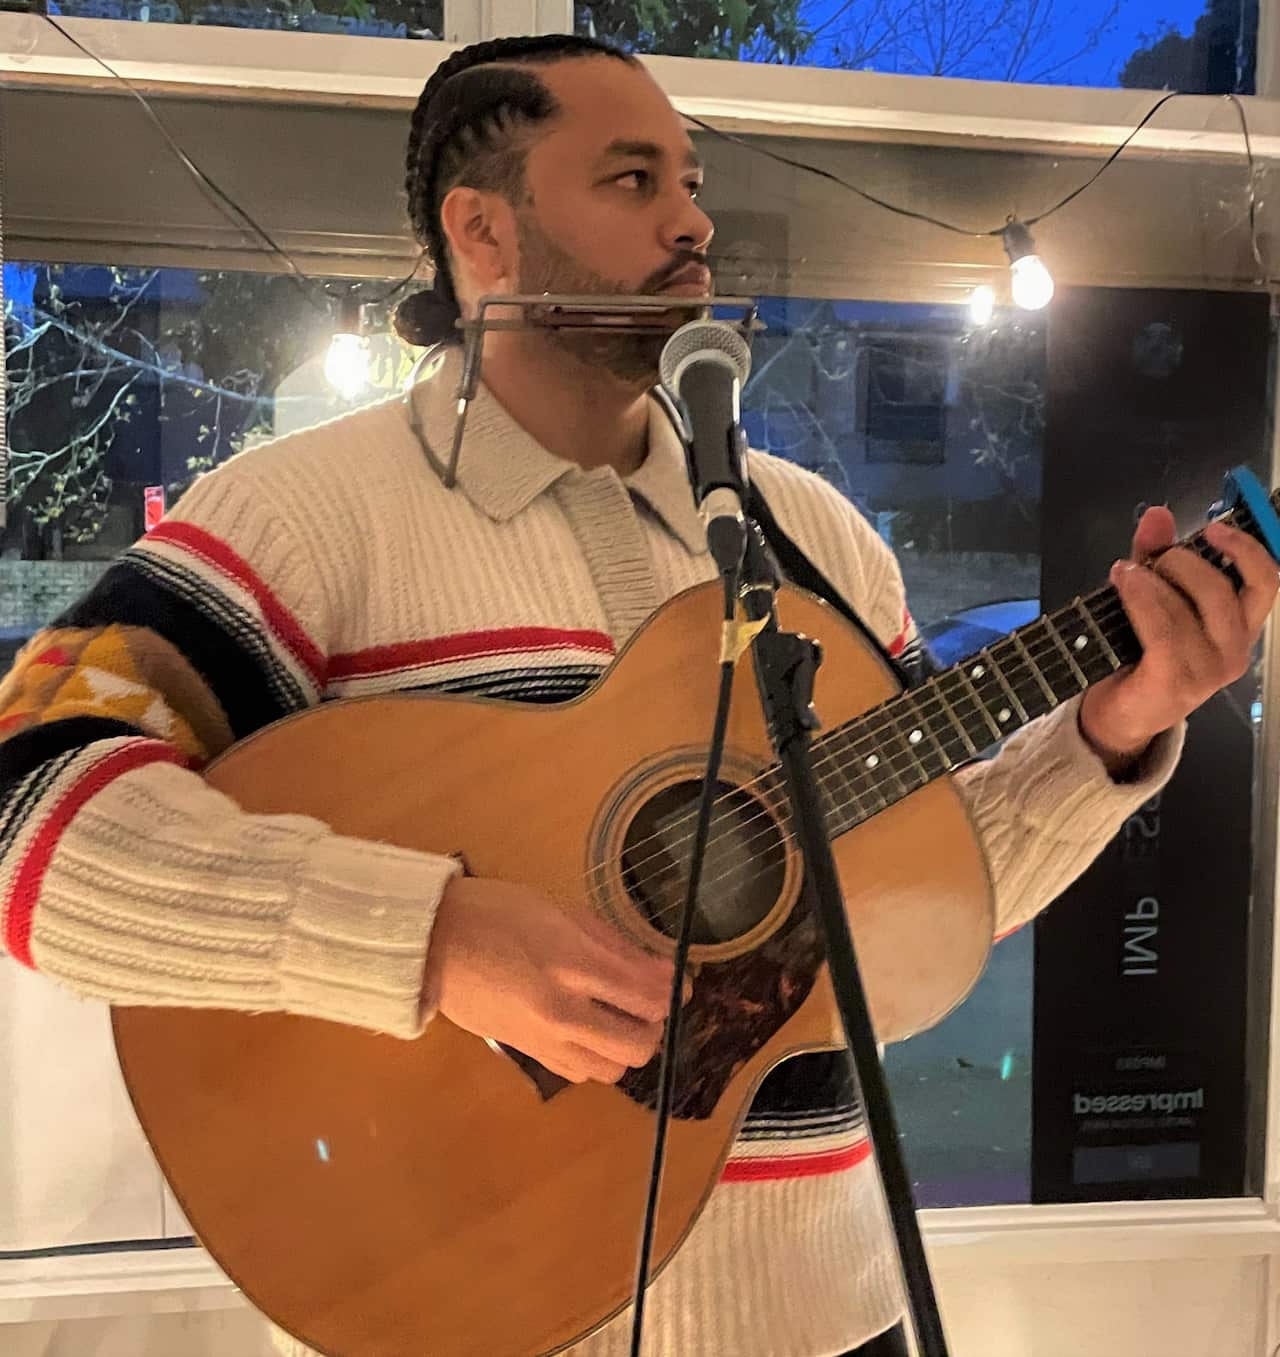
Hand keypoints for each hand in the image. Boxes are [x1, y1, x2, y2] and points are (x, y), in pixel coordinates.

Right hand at [424, 875, 677, 1084]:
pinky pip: (580, 1073)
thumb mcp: (560, 911)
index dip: (673, 990)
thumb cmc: (496, 912)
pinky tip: (588, 1029)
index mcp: (571, 964)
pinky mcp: (527, 1054)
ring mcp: (544, 1039)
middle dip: (655, 1023)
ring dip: (626, 1045)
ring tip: (618, 1016)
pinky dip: (596, 1056)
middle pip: (638, 1044)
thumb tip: (660, 969)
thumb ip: (613, 944)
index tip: (680, 981)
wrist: (431, 944)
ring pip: (612, 1069)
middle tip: (648, 1000)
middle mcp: (562, 1011)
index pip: (646, 995)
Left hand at [1079, 505, 1278, 774]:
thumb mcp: (1149, 598)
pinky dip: (1143, 597)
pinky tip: (1125, 582)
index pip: (1267, 582)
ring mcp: (1209, 670)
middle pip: (1224, 588)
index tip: (1214, 526)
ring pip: (1194, 606)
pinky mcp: (1177, 681)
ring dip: (1157, 578)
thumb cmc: (1138, 656)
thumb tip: (1158, 514)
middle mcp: (1234, 650)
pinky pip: (1165, 628)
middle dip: (1183, 562)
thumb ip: (1155, 556)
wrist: (1117, 715)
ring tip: (1128, 572)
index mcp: (1239, 628)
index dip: (1247, 548)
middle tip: (1150, 560)